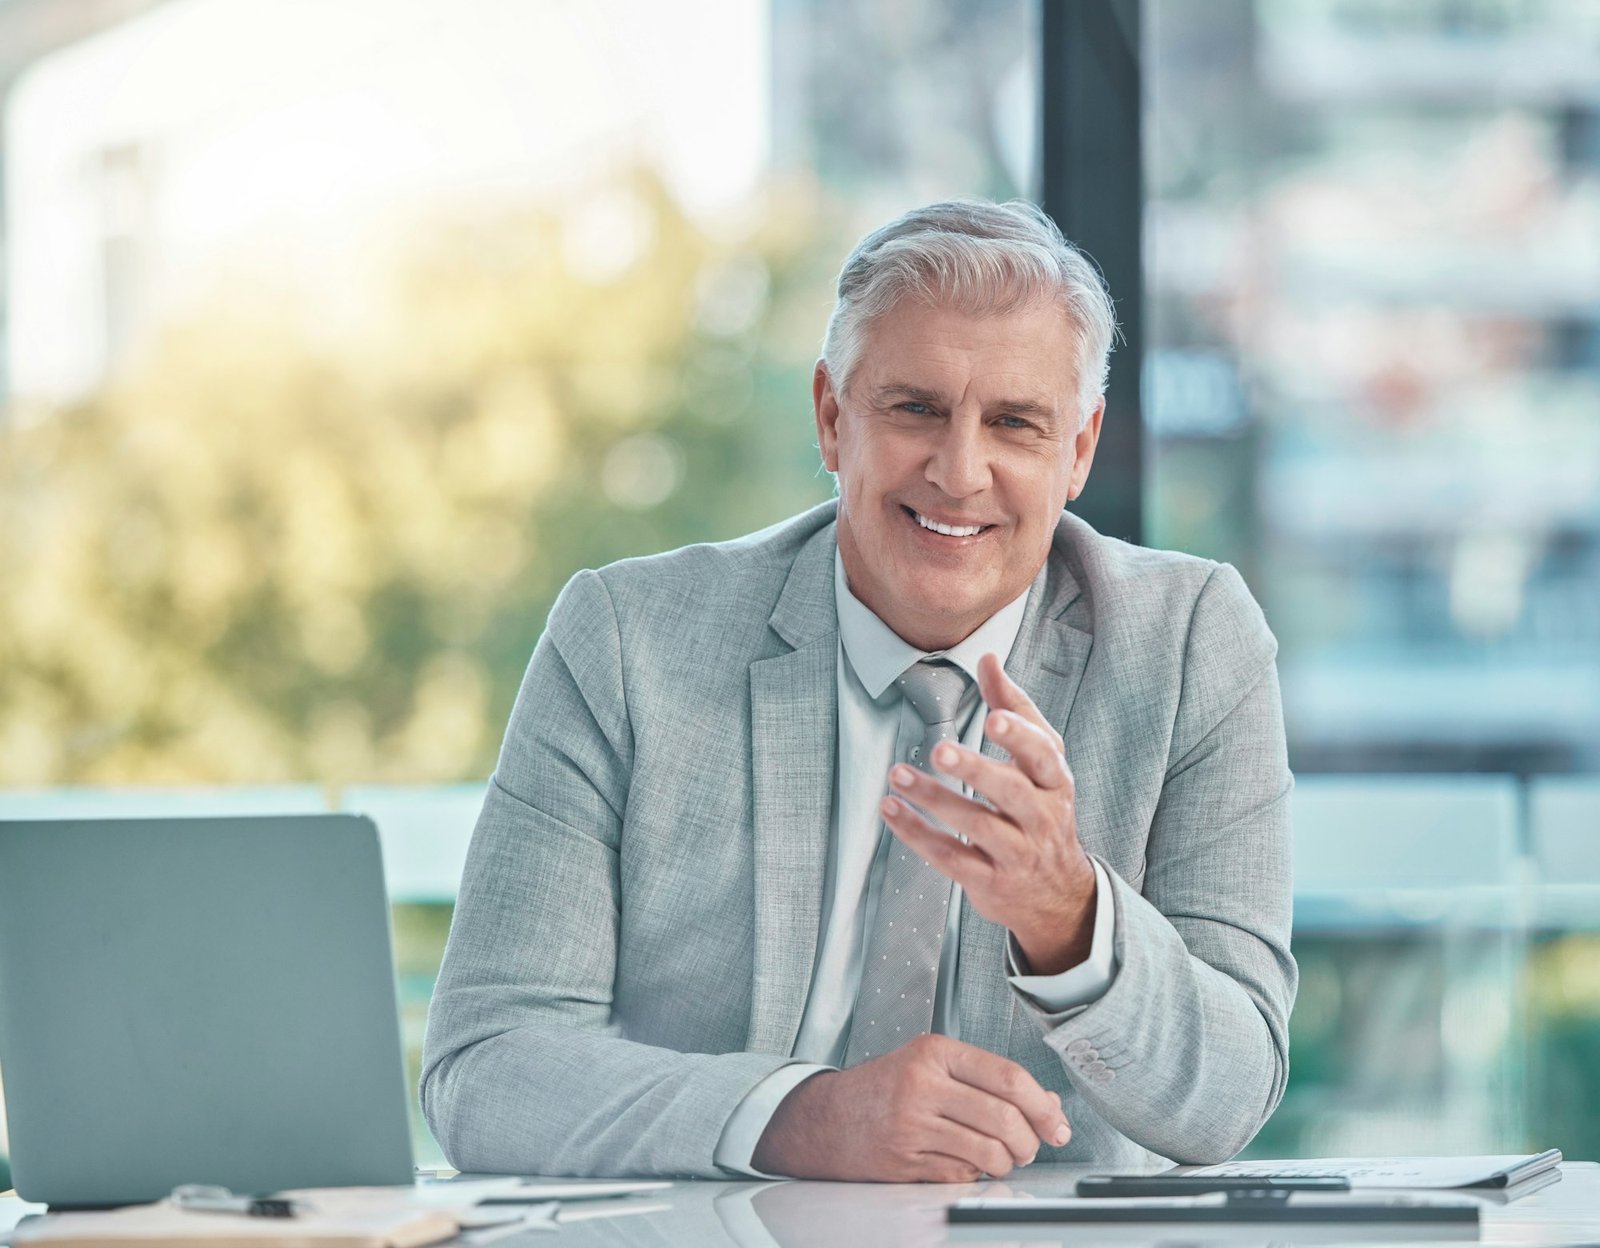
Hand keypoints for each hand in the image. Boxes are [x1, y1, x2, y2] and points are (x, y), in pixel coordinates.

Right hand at [750, 1034, 1070, 1181]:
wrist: (826, 1118)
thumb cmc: (885, 1088)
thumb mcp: (935, 1066)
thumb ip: (990, 1080)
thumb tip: (1049, 1104)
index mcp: (935, 1052)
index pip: (1008, 1077)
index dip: (1043, 1105)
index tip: (1057, 1123)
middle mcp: (922, 1085)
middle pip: (1004, 1118)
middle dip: (1030, 1140)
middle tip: (1031, 1145)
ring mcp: (911, 1125)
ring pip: (988, 1152)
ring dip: (1008, 1162)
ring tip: (1003, 1157)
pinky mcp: (904, 1161)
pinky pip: (962, 1175)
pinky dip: (976, 1175)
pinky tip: (967, 1164)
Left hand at [882, 653, 1095, 974]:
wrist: (1057, 895)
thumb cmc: (1041, 810)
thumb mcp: (1040, 762)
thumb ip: (1014, 709)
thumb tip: (987, 657)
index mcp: (1056, 782)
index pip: (1044, 755)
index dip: (1020, 737)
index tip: (993, 718)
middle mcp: (1042, 818)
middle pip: (1010, 792)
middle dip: (976, 770)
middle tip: (939, 751)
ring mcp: (1018, 854)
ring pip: (976, 826)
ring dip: (933, 799)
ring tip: (897, 775)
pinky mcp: (990, 882)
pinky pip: (951, 857)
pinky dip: (918, 834)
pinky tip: (891, 810)